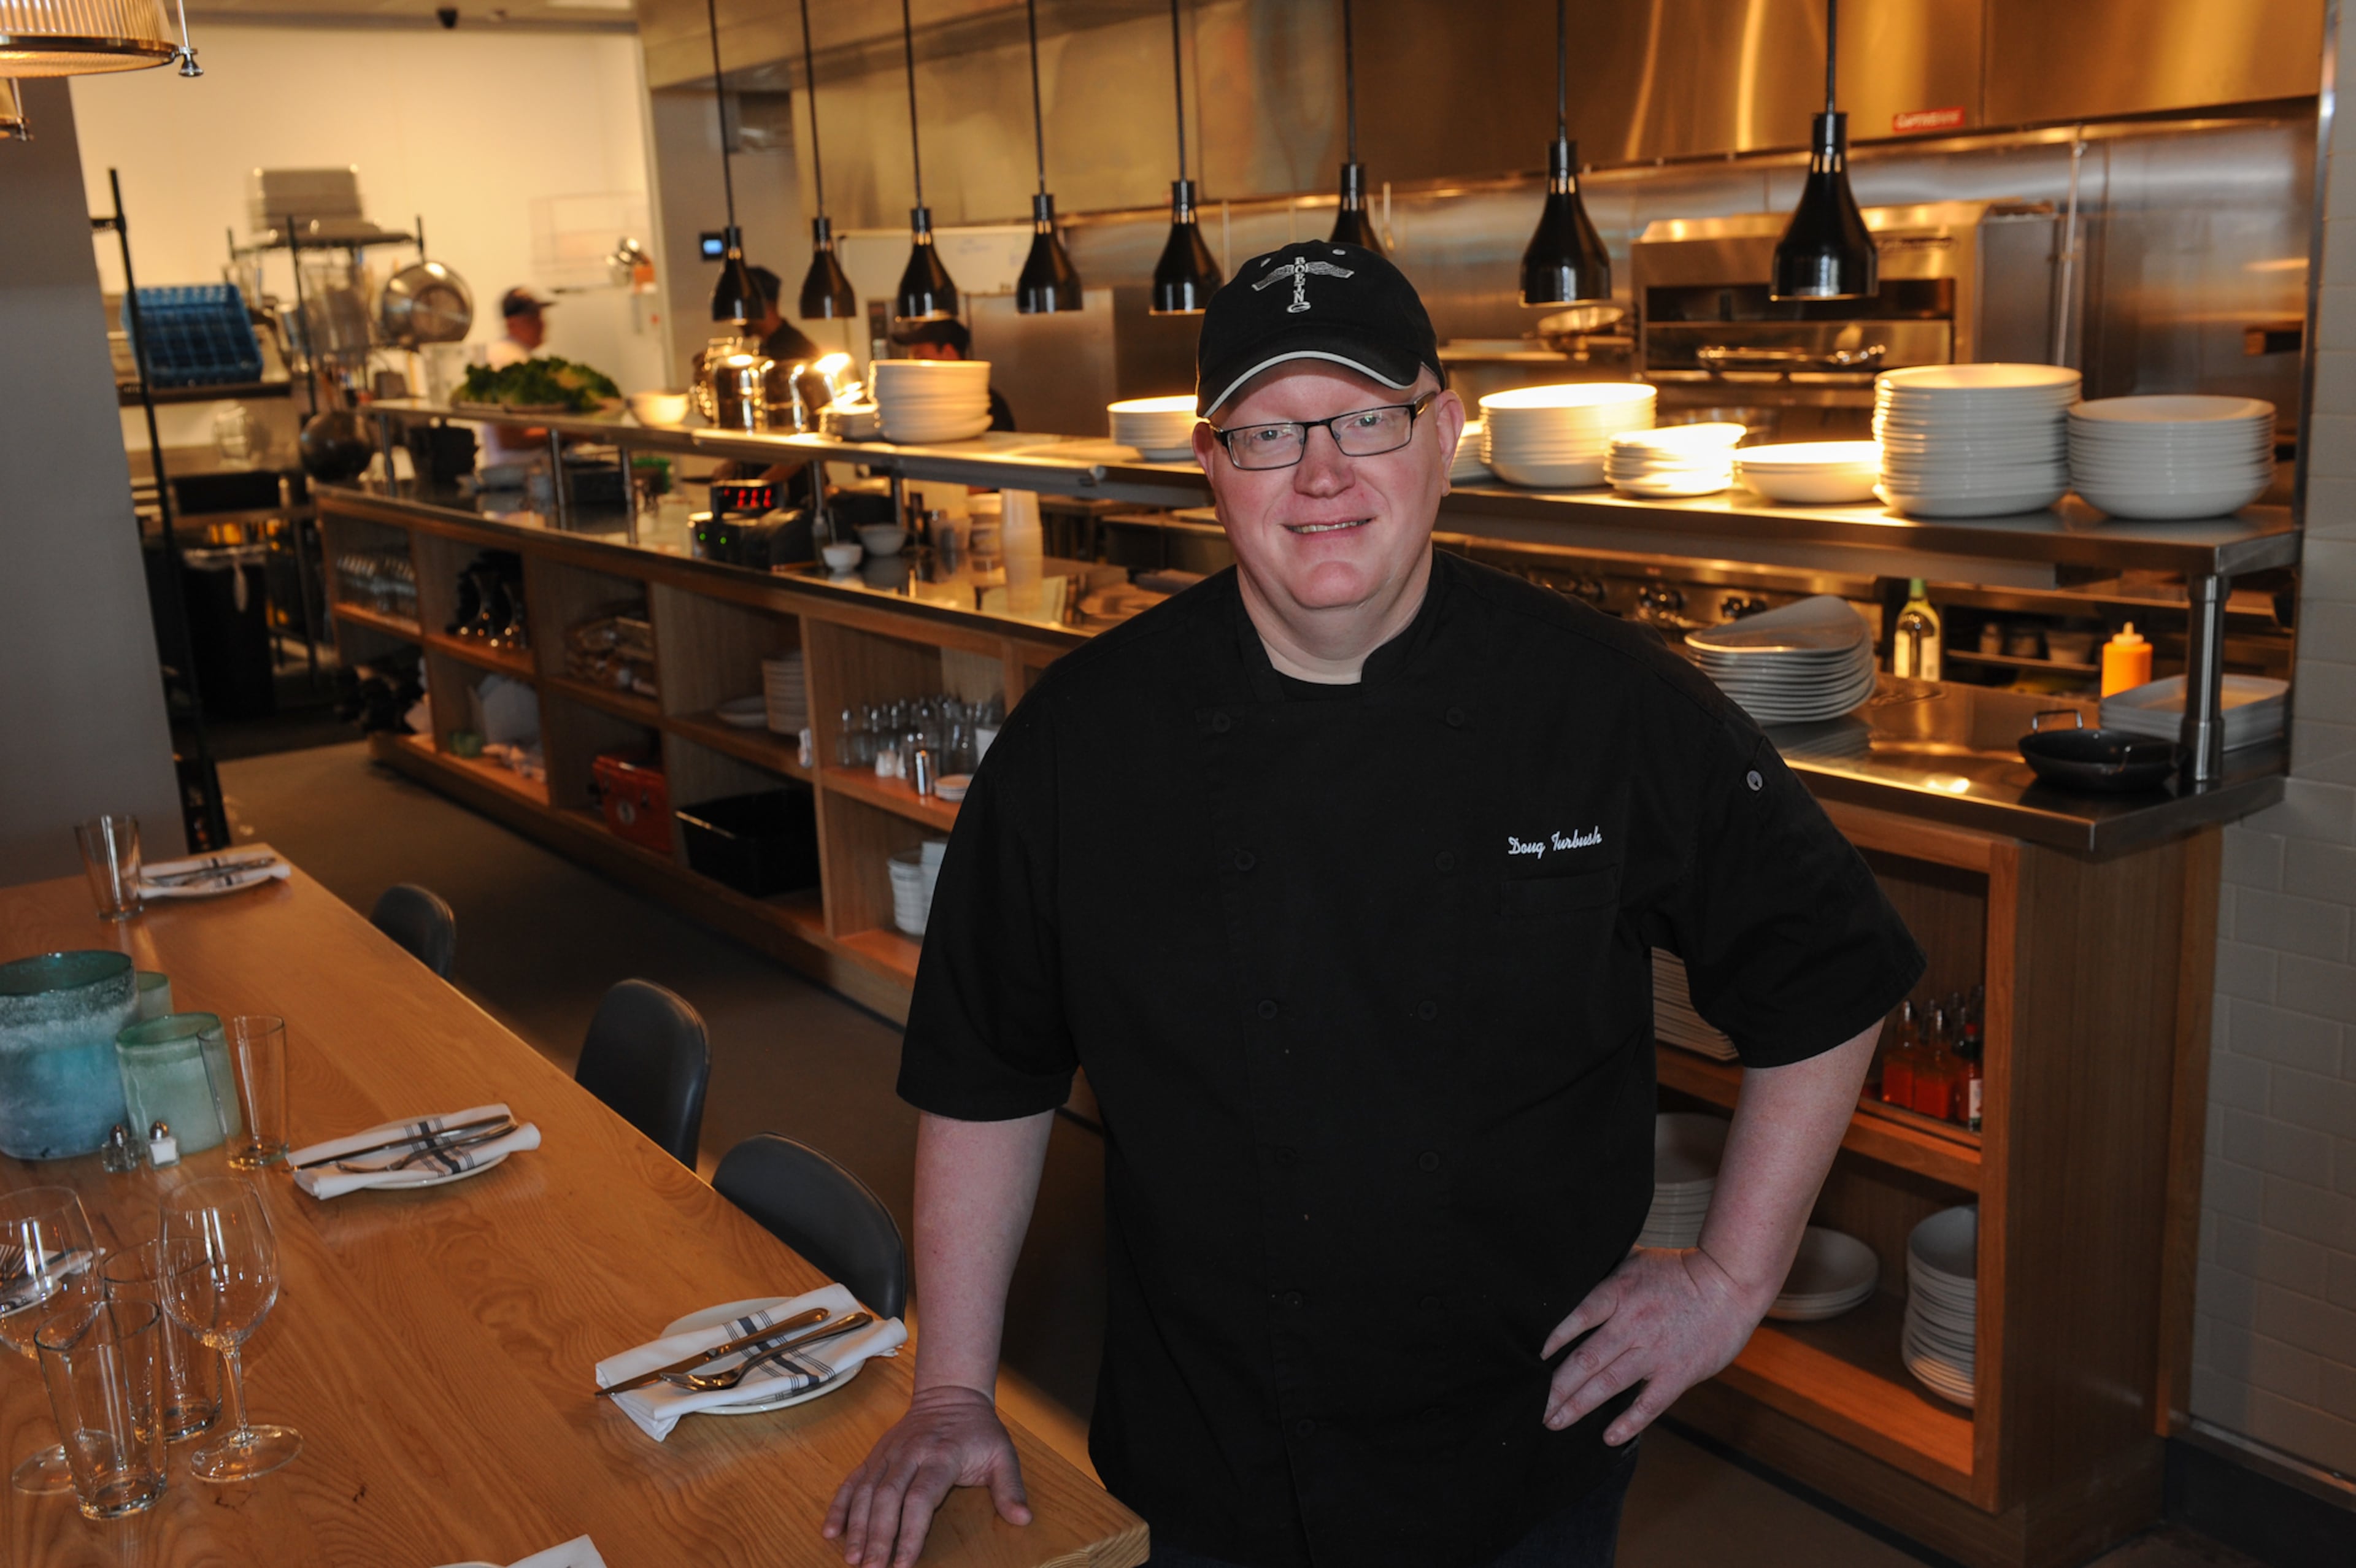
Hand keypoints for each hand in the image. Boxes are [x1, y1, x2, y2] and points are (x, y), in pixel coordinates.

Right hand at [823, 1383, 1032, 1566]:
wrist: (951, 1394)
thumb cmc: (979, 1431)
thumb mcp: (1003, 1454)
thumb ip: (1010, 1488)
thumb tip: (1023, 1519)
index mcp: (941, 1456)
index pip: (920, 1499)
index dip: (910, 1532)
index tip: (903, 1564)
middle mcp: (909, 1455)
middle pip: (886, 1499)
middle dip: (877, 1537)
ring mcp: (888, 1454)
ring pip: (865, 1492)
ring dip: (856, 1527)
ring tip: (852, 1559)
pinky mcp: (875, 1455)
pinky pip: (852, 1481)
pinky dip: (839, 1506)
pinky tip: (831, 1531)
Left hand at [1540, 1246, 1769, 1445]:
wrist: (1730, 1283)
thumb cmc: (1681, 1269)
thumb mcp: (1635, 1259)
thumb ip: (1606, 1271)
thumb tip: (1573, 1272)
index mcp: (1618, 1294)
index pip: (1576, 1319)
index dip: (1553, 1340)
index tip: (1533, 1360)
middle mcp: (1631, 1324)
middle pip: (1584, 1360)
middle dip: (1556, 1387)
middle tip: (1535, 1407)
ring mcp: (1654, 1352)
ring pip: (1607, 1384)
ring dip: (1578, 1406)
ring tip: (1554, 1422)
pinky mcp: (1678, 1373)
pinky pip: (1648, 1403)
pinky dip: (1627, 1422)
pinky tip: (1607, 1437)